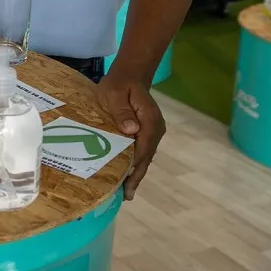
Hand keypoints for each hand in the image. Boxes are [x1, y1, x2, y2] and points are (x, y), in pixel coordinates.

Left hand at [95, 73, 164, 200]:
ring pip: (144, 156)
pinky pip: (141, 151)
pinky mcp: (147, 133)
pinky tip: (126, 175)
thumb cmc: (120, 84)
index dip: (135, 166)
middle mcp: (155, 129)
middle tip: (125, 195)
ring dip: (136, 172)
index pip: (143, 148)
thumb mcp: (115, 93)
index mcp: (149, 121)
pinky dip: (135, 164)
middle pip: (146, 157)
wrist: (130, 75)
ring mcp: (152, 132)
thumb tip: (132, 130)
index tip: (126, 182)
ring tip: (124, 191)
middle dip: (136, 176)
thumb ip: (122, 110)